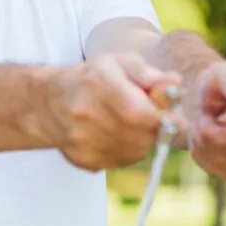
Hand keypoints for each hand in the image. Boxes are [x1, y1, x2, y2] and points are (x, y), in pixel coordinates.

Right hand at [44, 53, 185, 171]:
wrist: (48, 104)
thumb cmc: (92, 78)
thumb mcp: (119, 63)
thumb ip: (148, 73)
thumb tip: (175, 83)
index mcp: (99, 84)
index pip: (138, 112)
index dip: (163, 118)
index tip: (177, 118)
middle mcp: (87, 115)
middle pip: (141, 135)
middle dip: (154, 127)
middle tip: (151, 116)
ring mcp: (83, 141)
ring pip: (134, 151)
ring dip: (142, 139)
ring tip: (130, 122)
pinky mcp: (84, 160)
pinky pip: (120, 161)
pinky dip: (126, 150)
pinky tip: (114, 134)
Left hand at [188, 61, 225, 183]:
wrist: (214, 99)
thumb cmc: (222, 82)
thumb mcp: (225, 74)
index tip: (220, 117)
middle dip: (217, 136)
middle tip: (202, 120)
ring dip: (206, 144)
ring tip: (200, 126)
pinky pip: (219, 170)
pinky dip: (203, 154)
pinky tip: (202, 139)